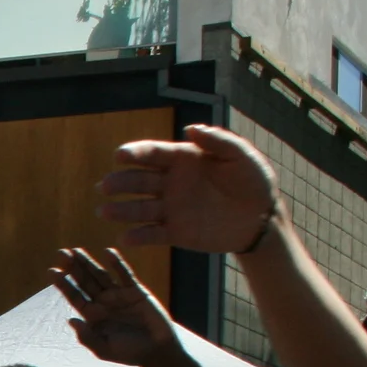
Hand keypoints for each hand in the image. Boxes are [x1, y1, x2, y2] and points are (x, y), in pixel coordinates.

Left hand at [50, 247, 178, 366]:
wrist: (157, 350)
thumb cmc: (128, 352)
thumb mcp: (104, 349)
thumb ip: (87, 337)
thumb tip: (71, 320)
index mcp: (92, 315)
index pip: (74, 296)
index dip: (63, 284)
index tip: (52, 272)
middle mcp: (102, 302)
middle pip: (84, 281)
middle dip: (72, 267)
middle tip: (60, 252)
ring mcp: (118, 294)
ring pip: (100, 275)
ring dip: (88, 262)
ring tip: (76, 250)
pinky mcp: (135, 291)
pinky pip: (125, 275)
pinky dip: (117, 264)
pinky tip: (108, 252)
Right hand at [98, 125, 279, 253]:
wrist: (261, 218)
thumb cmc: (254, 181)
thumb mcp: (242, 155)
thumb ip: (218, 141)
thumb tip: (190, 128)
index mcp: (182, 160)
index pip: (153, 154)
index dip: (135, 153)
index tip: (119, 155)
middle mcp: (170, 183)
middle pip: (138, 181)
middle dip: (120, 183)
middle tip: (106, 186)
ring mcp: (170, 209)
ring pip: (139, 208)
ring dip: (121, 210)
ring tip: (105, 212)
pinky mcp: (175, 232)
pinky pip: (152, 234)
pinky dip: (138, 237)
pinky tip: (125, 237)